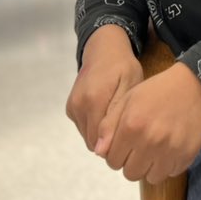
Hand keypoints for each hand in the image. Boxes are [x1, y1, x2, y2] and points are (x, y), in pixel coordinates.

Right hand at [66, 25, 142, 150]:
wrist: (103, 50)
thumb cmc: (123, 67)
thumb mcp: (130, 86)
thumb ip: (116, 117)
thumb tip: (101, 149)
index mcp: (94, 101)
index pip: (102, 142)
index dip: (118, 142)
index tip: (130, 134)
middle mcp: (78, 106)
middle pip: (93, 142)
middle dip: (110, 139)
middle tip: (126, 124)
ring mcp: (72, 107)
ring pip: (88, 137)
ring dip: (102, 133)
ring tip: (116, 115)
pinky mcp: (70, 108)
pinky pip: (83, 127)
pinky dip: (94, 126)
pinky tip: (106, 111)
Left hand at [97, 62, 200, 184]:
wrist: (195, 84)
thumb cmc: (157, 90)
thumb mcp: (128, 99)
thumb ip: (109, 126)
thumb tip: (99, 152)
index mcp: (131, 126)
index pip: (112, 161)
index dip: (116, 153)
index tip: (125, 145)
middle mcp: (150, 141)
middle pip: (130, 173)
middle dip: (132, 162)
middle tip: (140, 147)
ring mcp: (170, 150)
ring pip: (151, 178)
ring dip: (150, 167)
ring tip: (155, 149)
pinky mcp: (187, 154)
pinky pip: (171, 172)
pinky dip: (168, 164)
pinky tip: (170, 147)